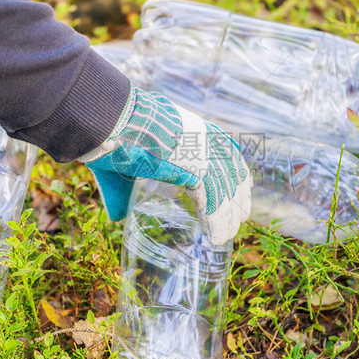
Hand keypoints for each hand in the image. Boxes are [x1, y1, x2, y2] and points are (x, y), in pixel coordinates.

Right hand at [79, 87, 251, 244]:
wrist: (116, 120)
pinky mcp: (196, 169)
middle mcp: (205, 139)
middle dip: (236, 199)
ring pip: (223, 191)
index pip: (227, 151)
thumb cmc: (115, 137)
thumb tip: (117, 216)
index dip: (236, 172)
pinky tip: (216, 237)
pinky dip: (214, 222)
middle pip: (231, 173)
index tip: (243, 187)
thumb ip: (125, 192)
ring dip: (225, 218)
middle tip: (240, 219)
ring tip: (225, 238)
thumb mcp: (127, 164)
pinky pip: (212, 201)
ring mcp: (203, 153)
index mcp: (194, 129)